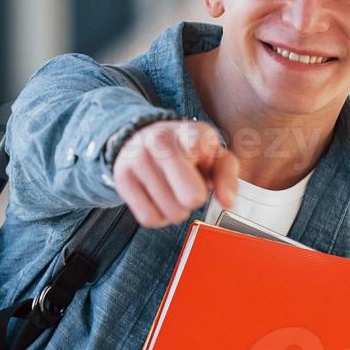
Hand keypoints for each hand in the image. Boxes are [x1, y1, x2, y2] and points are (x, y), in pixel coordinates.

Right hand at [112, 120, 238, 227]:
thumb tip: (227, 202)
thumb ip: (227, 176)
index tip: (192, 153)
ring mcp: (138, 158)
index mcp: (189, 132)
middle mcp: (160, 141)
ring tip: (174, 191)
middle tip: (191, 188)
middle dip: (196, 199)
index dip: (197, 152)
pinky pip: (149, 218)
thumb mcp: (214, 155)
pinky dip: (159, 217)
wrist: (144, 138)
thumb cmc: (188, 152)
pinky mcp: (122, 177)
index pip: (194, 142)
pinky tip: (160, 200)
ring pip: (171, 211)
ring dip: (177, 210)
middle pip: (191, 196)